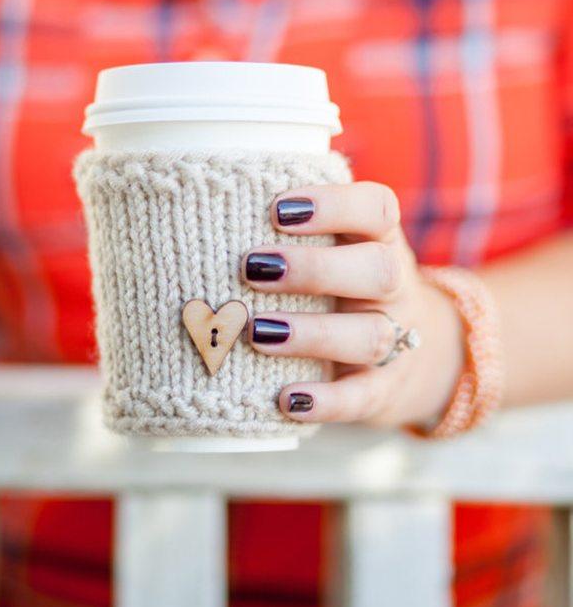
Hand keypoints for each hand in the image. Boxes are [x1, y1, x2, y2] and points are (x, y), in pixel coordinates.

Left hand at [241, 183, 464, 427]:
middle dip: (314, 268)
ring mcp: (395, 340)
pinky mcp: (382, 390)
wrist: (410, 358)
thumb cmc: (343, 289)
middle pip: (379, 270)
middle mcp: (395, 287)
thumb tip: (196, 214)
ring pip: (369, 336)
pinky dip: (326, 400)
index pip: (377, 209)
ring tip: (256, 332)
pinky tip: (285, 399)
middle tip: (252, 268)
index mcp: (380, 241)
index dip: (333, 205)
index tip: (277, 209)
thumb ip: (289, 234)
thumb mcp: (337, 251)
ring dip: (311, 333)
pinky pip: (362, 397)